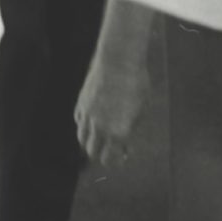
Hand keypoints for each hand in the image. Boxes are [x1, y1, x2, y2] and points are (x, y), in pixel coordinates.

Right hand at [76, 41, 150, 165]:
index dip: (116, 161)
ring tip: (100, 137)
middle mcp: (100, 128)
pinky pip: (79, 123)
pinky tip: (93, 120)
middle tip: (111, 149)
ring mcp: (88, 116)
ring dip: (91, 142)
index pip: (110, 160)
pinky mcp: (80, 104)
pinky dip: (84, 126)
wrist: (119, 59)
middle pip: (93, 153)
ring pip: (82, 140)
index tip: (122, 155)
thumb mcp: (142, 109)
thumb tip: (126, 145)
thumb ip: (133, 130)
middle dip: (102, 154)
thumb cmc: (136, 83)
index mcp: (119, 132)